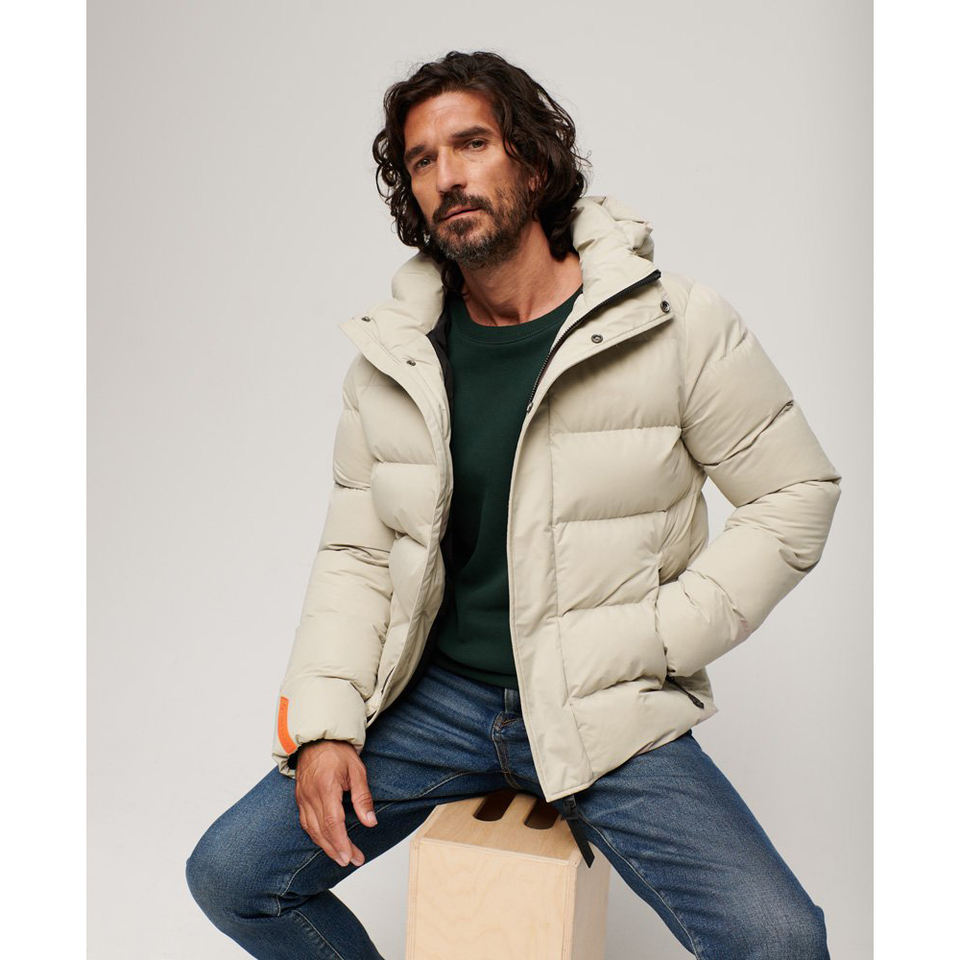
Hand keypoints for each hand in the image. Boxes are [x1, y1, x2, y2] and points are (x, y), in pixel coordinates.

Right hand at [293, 740, 377, 867]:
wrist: (316, 738)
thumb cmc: (337, 751)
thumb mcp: (357, 770)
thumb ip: (362, 797)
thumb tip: (370, 822)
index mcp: (326, 788)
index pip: (333, 823)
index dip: (342, 843)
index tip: (351, 857)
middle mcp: (311, 796)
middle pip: (322, 831)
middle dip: (337, 850)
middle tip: (351, 861)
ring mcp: (302, 798)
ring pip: (312, 830)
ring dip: (326, 846)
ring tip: (341, 857)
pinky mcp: (300, 799)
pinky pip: (306, 823)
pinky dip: (316, 835)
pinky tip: (326, 841)